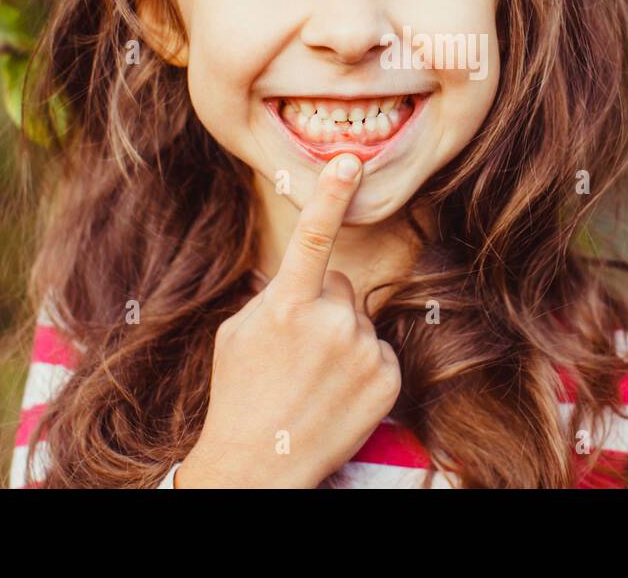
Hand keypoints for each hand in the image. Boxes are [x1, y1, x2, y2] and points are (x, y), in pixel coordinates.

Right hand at [175, 153, 401, 487]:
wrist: (260, 466)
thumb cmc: (239, 393)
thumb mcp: (238, 333)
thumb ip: (273, 295)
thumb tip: (296, 271)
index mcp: (286, 304)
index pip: (313, 237)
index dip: (332, 195)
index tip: (350, 161)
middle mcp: (331, 321)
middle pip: (339, 286)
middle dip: (322, 306)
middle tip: (295, 351)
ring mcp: (363, 350)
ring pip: (359, 320)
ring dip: (341, 338)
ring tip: (312, 378)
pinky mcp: (388, 377)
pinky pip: (379, 350)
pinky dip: (362, 367)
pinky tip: (336, 393)